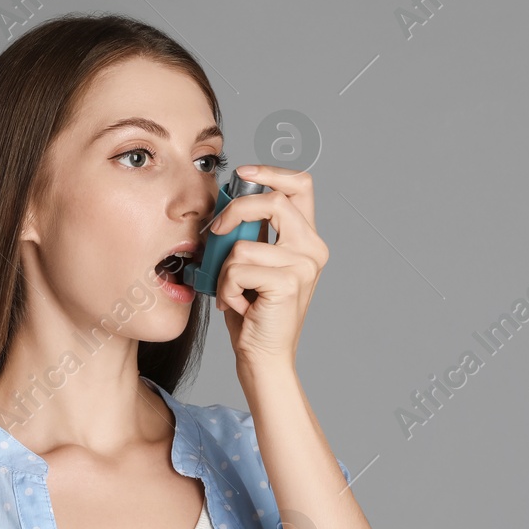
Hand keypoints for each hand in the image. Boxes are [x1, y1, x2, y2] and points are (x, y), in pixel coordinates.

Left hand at [207, 163, 328, 369]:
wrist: (263, 356)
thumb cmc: (252, 311)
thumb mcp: (251, 263)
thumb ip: (249, 232)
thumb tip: (225, 201)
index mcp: (307, 238)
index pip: (300, 185)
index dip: (270, 172)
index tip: (242, 173)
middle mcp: (313, 248)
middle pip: (273, 200)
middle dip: (235, 210)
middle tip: (215, 231)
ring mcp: (304, 265)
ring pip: (243, 245)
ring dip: (224, 270)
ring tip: (231, 291)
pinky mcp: (289, 282)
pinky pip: (237, 269)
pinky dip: (225, 288)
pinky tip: (237, 305)